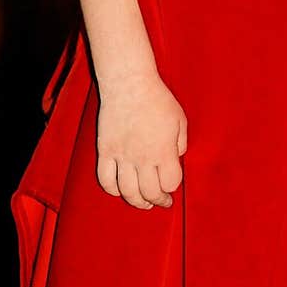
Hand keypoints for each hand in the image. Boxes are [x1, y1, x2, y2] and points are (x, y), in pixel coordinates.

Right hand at [96, 74, 186, 209]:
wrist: (129, 83)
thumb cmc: (157, 98)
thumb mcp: (180, 119)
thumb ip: (181, 143)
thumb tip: (177, 159)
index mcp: (163, 150)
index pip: (170, 183)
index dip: (173, 187)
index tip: (172, 185)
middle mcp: (142, 157)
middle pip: (150, 193)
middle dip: (158, 201)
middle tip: (161, 201)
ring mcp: (122, 155)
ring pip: (127, 191)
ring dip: (137, 201)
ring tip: (143, 203)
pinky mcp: (105, 151)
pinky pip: (105, 179)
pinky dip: (113, 190)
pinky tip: (120, 189)